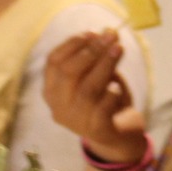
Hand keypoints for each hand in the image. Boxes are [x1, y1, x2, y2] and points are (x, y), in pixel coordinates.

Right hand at [44, 30, 145, 162]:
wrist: (118, 138)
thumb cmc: (103, 101)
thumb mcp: (96, 77)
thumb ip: (96, 58)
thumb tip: (105, 32)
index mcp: (51, 91)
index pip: (53, 63)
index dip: (71, 45)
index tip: (91, 33)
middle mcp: (58, 107)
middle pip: (68, 73)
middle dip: (90, 51)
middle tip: (110, 37)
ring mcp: (76, 121)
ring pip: (87, 88)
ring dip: (104, 65)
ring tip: (119, 49)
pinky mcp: (96, 130)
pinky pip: (103, 106)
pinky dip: (111, 92)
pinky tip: (117, 87)